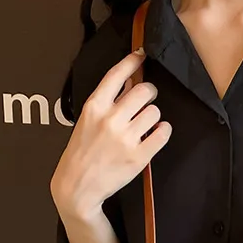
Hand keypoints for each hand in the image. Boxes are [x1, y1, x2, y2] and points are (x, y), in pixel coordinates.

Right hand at [50, 50, 171, 220]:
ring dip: (154, 115)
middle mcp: (110, 119)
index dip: (132, 61)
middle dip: (149, 93)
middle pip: (144, 91)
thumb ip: (107, 102)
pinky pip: (163, 133)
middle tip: (147, 100)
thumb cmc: (82, 153)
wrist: (78, 186)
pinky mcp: (139, 157)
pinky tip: (157, 133)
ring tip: (146, 124)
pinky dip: (163, 131)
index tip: (142, 55)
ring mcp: (125, 138)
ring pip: (155, 112)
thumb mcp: (87, 121)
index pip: (117, 75)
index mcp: (94, 107)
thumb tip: (129, 83)